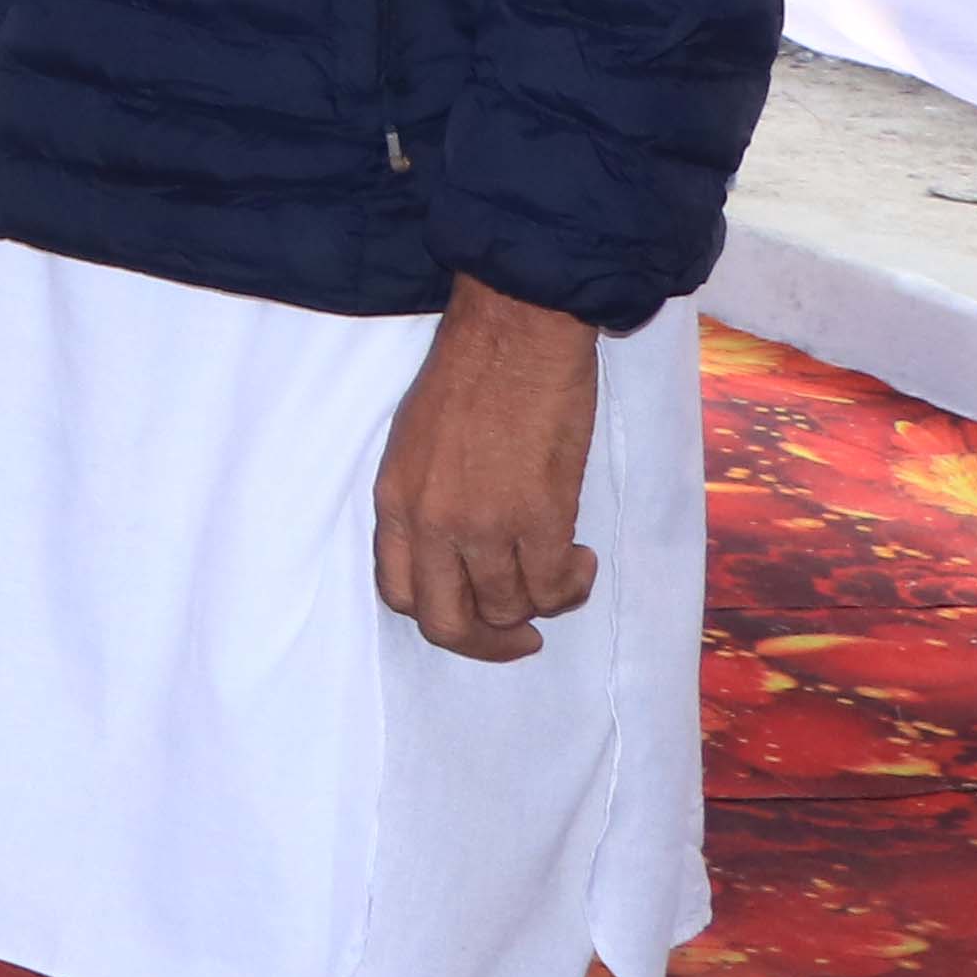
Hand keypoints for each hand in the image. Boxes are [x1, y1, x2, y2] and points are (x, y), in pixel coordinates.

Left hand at [374, 272, 604, 660]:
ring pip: (508, 609)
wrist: (514, 333)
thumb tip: (456, 550)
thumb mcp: (417, 443)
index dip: (439, 614)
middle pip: (447, 623)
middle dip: (487, 643)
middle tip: (522, 636)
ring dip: (540, 603)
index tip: (471, 612)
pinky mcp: (537, 516)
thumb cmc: (471, 375)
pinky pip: (552, 587)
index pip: (398, 593)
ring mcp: (482, 524)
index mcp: (395, 501)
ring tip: (562, 570)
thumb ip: (427, 500)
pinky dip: (571, 586)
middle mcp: (430, 522)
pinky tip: (581, 558)